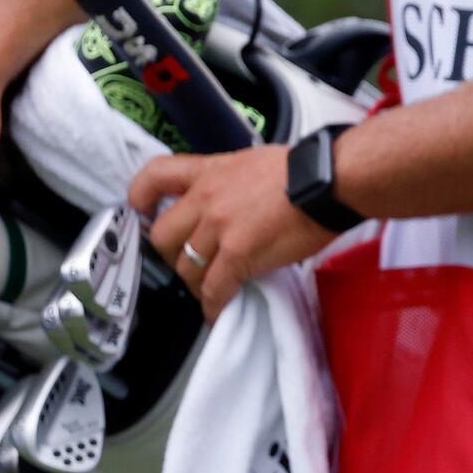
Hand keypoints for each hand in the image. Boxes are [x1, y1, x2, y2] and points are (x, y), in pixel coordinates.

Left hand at [130, 146, 332, 321]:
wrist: (332, 179)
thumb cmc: (306, 170)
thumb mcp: (254, 163)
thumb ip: (230, 183)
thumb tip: (229, 207)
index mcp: (212, 172)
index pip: (156, 175)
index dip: (140, 197)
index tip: (141, 212)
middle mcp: (208, 198)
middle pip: (163, 236)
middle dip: (173, 255)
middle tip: (190, 263)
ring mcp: (220, 226)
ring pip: (186, 268)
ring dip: (196, 283)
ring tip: (212, 288)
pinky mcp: (238, 253)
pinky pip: (214, 288)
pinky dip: (213, 305)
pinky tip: (219, 309)